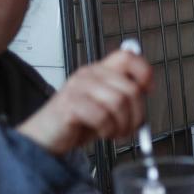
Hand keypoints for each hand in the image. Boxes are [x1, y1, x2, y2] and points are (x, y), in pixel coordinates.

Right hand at [18, 49, 151, 155]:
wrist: (46, 137)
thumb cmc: (78, 122)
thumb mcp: (106, 106)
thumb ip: (124, 98)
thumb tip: (146, 96)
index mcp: (100, 70)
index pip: (128, 57)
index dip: (144, 73)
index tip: (147, 92)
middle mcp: (89, 74)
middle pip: (131, 89)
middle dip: (137, 115)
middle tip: (128, 128)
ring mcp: (78, 87)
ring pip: (119, 103)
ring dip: (122, 125)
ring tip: (113, 132)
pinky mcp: (70, 104)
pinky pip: (102, 116)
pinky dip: (107, 130)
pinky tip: (102, 133)